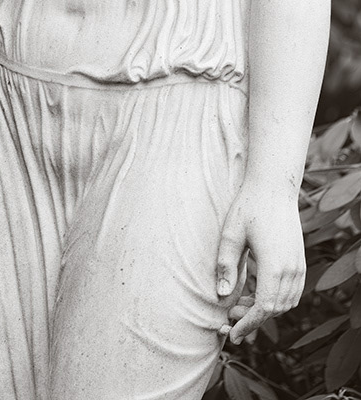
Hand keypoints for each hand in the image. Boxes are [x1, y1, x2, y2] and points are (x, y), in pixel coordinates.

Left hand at [216, 182, 305, 343]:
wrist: (274, 188)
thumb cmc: (249, 207)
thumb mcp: (231, 234)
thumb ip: (226, 265)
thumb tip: (222, 296)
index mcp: (274, 265)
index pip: (264, 308)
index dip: (248, 324)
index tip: (233, 333)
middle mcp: (291, 269)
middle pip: (275, 309)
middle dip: (252, 319)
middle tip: (228, 316)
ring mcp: (299, 265)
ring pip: (285, 303)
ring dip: (265, 310)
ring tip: (240, 304)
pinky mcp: (300, 261)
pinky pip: (292, 292)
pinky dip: (277, 300)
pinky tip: (257, 294)